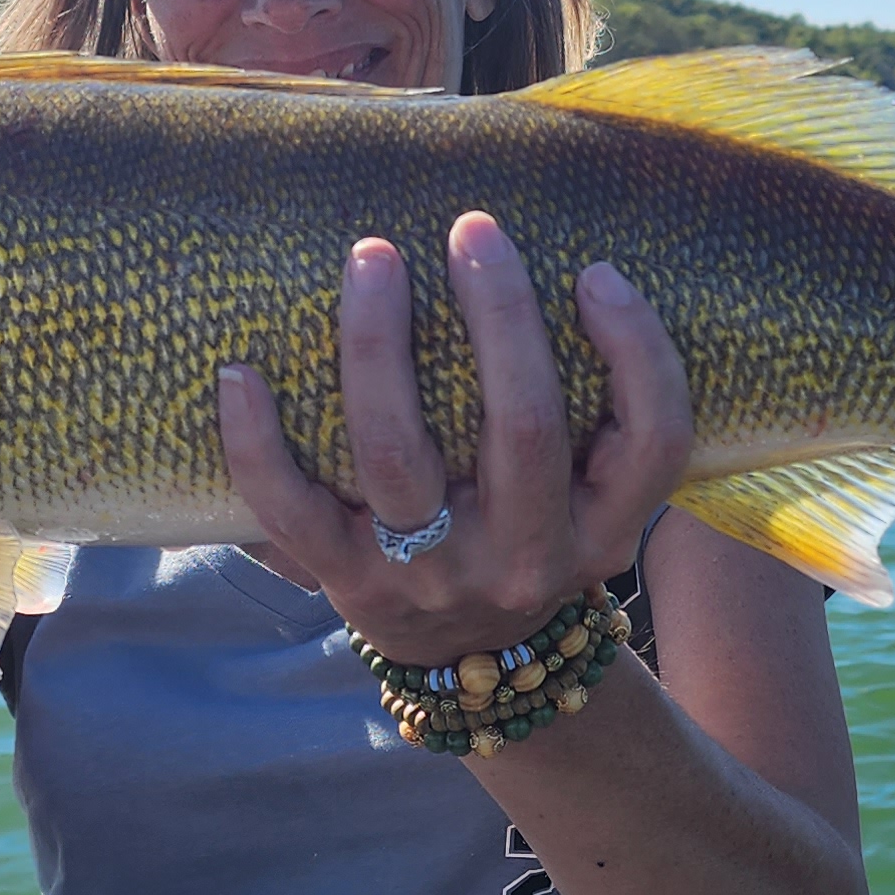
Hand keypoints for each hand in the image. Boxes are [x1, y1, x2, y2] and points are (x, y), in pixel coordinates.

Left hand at [219, 211, 694, 665]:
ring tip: (373, 258)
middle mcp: (524, 555)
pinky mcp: (348, 582)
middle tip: (475, 229)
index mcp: (600, 527)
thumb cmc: (530, 534)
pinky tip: (241, 375)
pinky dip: (257, 444)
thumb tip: (586, 272)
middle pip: (527, 428)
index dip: (637, 351)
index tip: (598, 273)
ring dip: (380, 346)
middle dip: (502, 315)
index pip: (653, 441)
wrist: (470, 665)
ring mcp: (431, 572)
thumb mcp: (592, 502)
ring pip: (400, 454)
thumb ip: (602, 417)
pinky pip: (291, 511)